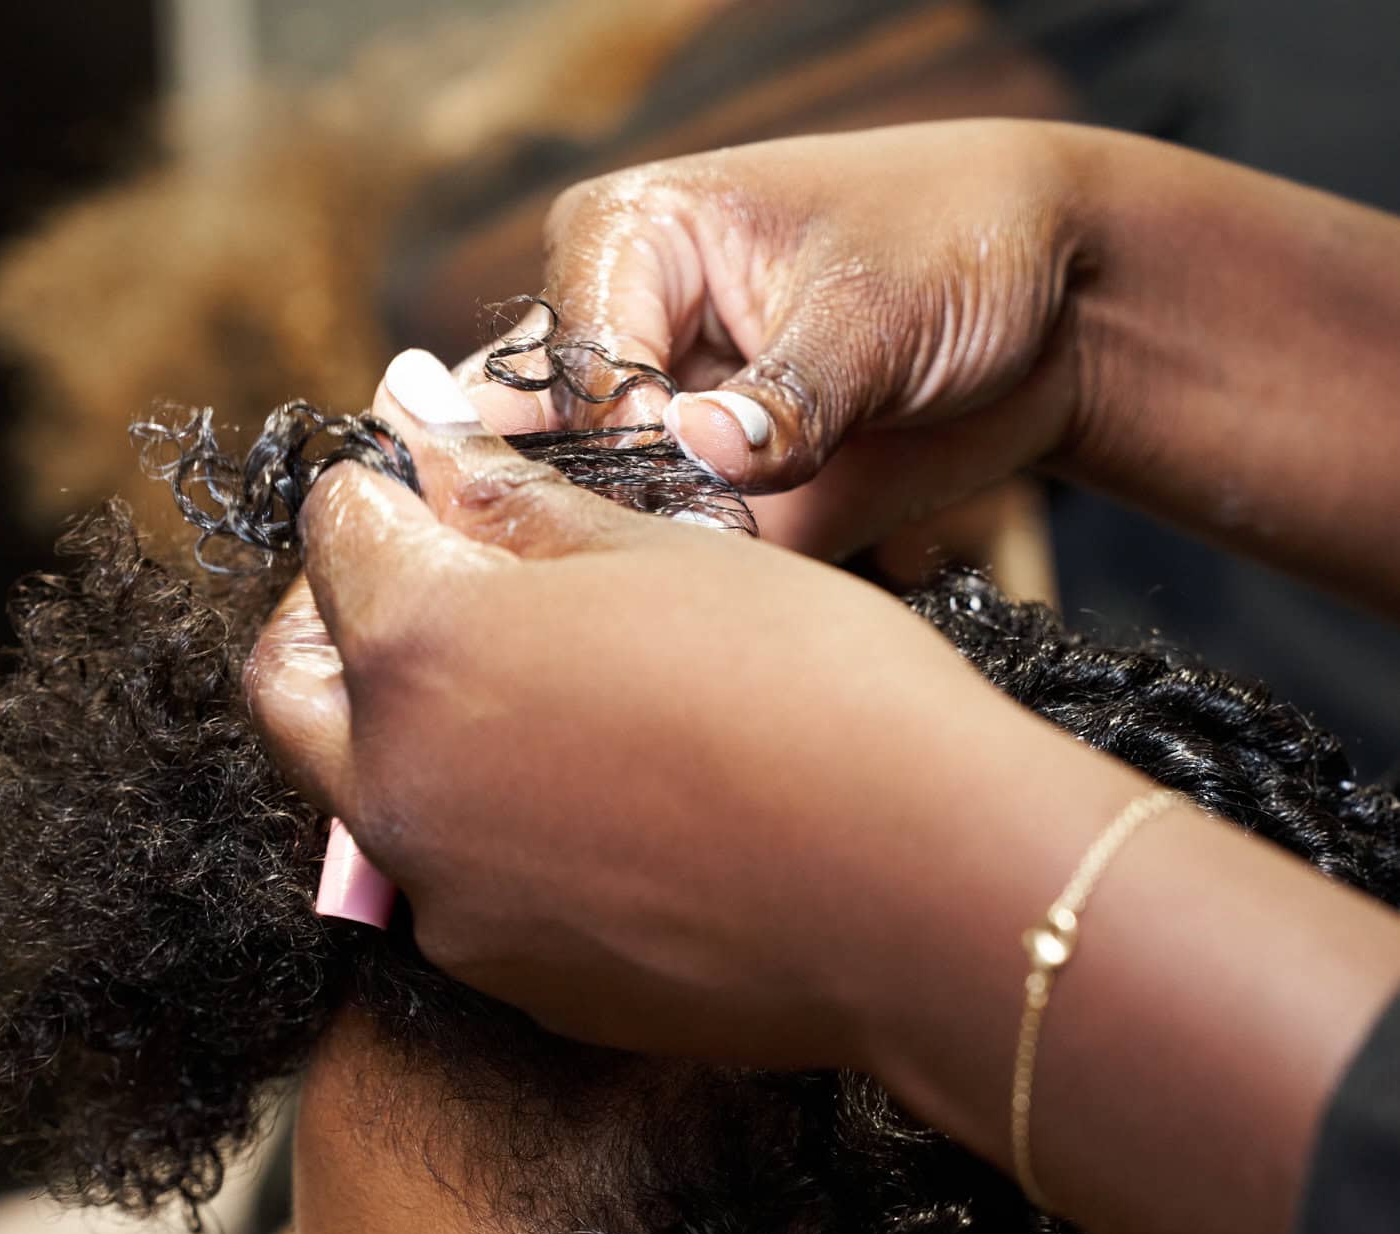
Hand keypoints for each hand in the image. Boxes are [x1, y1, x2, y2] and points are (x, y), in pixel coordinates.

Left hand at [248, 352, 1128, 1072]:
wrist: (921, 893)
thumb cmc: (817, 690)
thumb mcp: (664, 553)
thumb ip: (515, 502)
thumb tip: (421, 435)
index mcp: (421, 643)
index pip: (333, 529)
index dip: (388, 489)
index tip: (441, 486)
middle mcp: (396, 784)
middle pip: (290, 684)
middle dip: (335, 622)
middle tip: (434, 591)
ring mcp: (446, 900)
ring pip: (367, 797)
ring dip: (410, 735)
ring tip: (540, 703)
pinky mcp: (507, 980)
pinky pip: (454, 888)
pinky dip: (486, 833)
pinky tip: (598, 806)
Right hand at [492, 120, 1093, 556]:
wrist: (1054, 310)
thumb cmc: (961, 239)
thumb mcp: (877, 306)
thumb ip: (788, 394)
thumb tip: (702, 454)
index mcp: (626, 242)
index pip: (568, 366)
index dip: (614, 442)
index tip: (686, 488)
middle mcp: (620, 341)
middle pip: (544, 453)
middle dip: (592, 519)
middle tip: (671, 558)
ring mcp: (659, 438)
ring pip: (595, 529)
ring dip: (643, 576)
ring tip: (715, 591)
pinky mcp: (712, 516)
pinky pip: (673, 580)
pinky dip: (697, 613)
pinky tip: (735, 628)